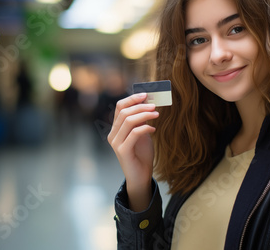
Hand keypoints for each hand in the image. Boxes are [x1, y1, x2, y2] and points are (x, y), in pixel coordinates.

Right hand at [108, 93, 158, 210]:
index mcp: (116, 128)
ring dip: (144, 115)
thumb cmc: (141, 155)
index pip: (119, 107)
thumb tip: (148, 104)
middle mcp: (113, 134)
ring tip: (156, 114)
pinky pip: (134, 133)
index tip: (145, 94)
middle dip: (140, 106)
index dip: (132, 99)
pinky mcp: (122, 150)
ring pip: (128, 121)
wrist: (141, 176)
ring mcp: (116, 142)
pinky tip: (153, 129)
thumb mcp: (142, 134)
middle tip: (154, 105)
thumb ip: (142, 121)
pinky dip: (145, 128)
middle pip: (124, 112)